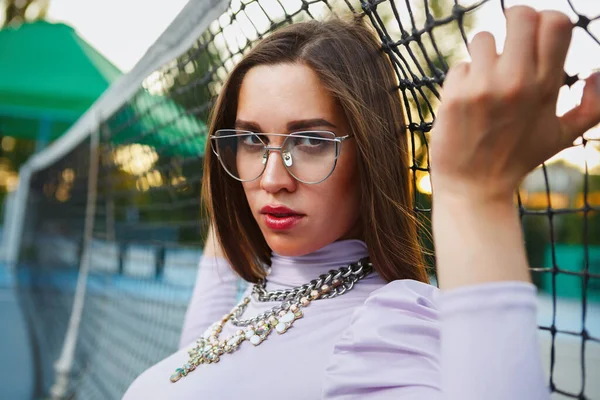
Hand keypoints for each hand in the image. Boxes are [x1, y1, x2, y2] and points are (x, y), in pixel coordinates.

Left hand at [430, 6, 599, 204]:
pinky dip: (462, 79)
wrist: (474, 187)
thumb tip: (598, 73)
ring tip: (485, 79)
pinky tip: (466, 102)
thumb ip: (593, 106)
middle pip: (519, 15)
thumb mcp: (561, 136)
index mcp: (546, 87)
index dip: (545, 19)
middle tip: (509, 42)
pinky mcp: (454, 96)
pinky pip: (459, 66)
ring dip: (483, 55)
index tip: (535, 35)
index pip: (555, 22)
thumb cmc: (517, 159)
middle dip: (514, 22)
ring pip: (483, 38)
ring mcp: (483, 88)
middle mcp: (517, 82)